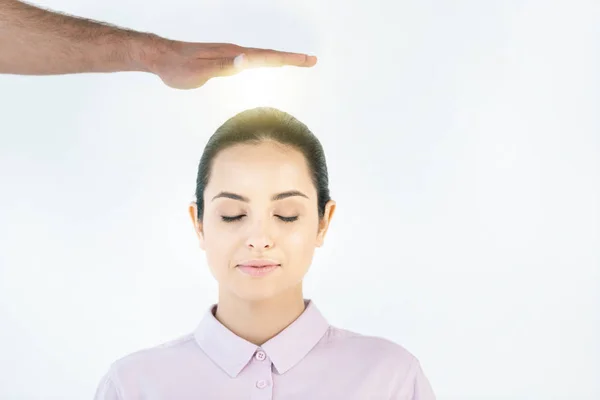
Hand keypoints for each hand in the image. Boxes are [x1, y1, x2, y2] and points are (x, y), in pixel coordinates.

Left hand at [147, 39, 317, 89]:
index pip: (267, 57)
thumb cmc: (178, 67)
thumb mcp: (200, 70)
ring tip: (296, 62)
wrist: (160, 57)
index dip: (289, 59)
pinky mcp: (225, 59)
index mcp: (234, 55)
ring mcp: (230, 55)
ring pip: (261, 57)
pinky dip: (265, 63)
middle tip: (311, 61)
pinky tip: (265, 66)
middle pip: (269, 55)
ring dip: (280, 60)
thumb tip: (247, 61)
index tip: (308, 60)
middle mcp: (235, 53)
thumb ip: (224, 66)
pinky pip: (251, 61)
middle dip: (292, 58)